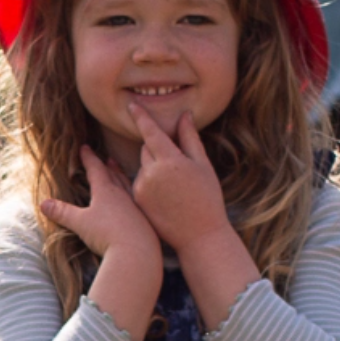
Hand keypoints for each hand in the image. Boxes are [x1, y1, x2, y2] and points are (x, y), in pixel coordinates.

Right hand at [38, 146, 158, 261]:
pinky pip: (137, 202)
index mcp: (106, 191)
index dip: (89, 158)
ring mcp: (136, 208)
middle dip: (108, 166)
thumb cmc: (106, 234)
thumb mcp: (80, 223)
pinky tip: (133, 202)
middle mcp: (123, 195)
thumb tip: (43, 204)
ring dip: (122, 178)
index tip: (85, 148)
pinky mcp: (145, 221)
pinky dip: (132, 196)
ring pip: (128, 187)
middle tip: (107, 158)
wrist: (136, 253)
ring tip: (119, 173)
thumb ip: (63, 213)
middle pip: (114, 175)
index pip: (96, 169)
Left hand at [128, 107, 231, 255]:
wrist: (199, 236)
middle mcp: (151, 172)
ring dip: (153, 168)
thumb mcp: (203, 166)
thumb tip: (184, 116)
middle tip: (178, 167)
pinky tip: (165, 197)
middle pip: (146, 149)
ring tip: (174, 188)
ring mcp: (141, 188)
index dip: (141, 116)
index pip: (151, 132)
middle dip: (158, 150)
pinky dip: (148, 183)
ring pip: (142, 166)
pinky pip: (138, 182)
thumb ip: (190, 139)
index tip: (131, 104)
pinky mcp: (136, 201)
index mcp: (170, 161)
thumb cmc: (207, 198)